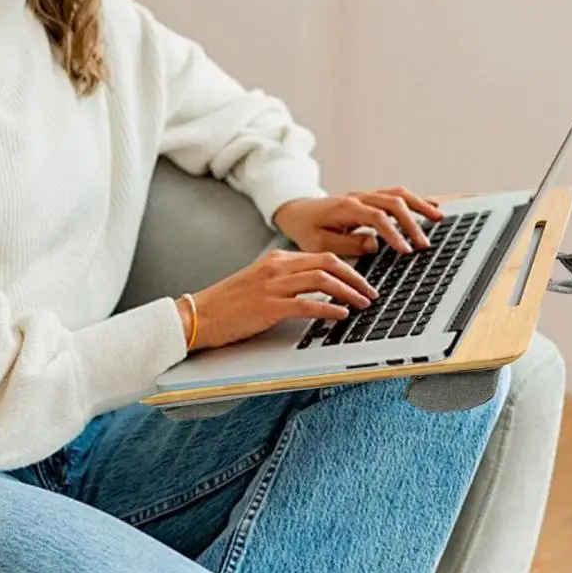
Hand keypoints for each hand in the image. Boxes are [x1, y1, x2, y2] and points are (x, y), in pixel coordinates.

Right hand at [180, 249, 378, 351]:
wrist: (200, 315)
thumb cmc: (230, 304)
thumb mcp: (261, 283)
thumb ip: (288, 281)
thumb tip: (319, 289)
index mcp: (277, 260)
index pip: (322, 257)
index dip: (348, 269)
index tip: (363, 282)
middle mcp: (277, 267)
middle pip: (328, 263)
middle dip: (356, 277)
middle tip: (371, 292)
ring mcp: (272, 286)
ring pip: (322, 280)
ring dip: (348, 292)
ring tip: (362, 304)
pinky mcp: (268, 307)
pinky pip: (307, 304)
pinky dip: (328, 309)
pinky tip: (340, 315)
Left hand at [272, 188, 443, 256]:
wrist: (296, 211)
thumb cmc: (306, 229)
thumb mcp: (319, 243)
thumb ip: (346, 244)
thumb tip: (375, 244)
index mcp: (345, 208)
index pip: (376, 217)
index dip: (393, 233)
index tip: (405, 250)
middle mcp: (358, 198)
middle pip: (392, 203)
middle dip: (411, 223)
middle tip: (423, 245)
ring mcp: (365, 195)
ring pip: (397, 194)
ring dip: (419, 205)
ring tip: (439, 218)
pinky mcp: (369, 197)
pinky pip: (395, 194)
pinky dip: (415, 200)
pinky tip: (431, 207)